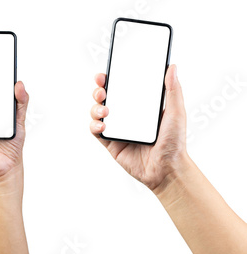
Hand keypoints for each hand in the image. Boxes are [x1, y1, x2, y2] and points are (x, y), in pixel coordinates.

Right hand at [90, 65, 188, 191]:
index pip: (122, 88)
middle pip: (105, 98)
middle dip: (99, 91)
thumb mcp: (176, 112)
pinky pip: (96, 131)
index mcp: (140, 106)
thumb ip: (173, 90)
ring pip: (97, 113)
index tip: (106, 74)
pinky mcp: (111, 143)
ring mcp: (117, 129)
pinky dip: (95, 125)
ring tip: (104, 110)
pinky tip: (103, 125)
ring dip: (95, 108)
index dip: (111, 79)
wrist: (167, 169)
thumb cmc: (175, 143)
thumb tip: (172, 67)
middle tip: (102, 90)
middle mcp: (126, 116)